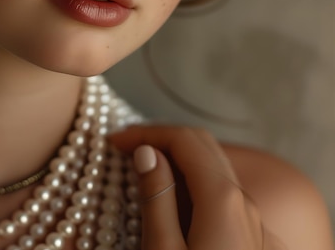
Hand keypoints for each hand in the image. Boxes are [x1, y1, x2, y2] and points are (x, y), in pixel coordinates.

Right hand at [109, 125, 284, 249]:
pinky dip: (189, 178)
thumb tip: (148, 153)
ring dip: (175, 157)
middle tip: (123, 147)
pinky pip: (218, 190)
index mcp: (223, 199)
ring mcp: (249, 217)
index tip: (114, 142)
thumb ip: (158, 197)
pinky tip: (167, 194)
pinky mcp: (247, 233)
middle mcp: (242, 201)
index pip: (185, 140)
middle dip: (161, 137)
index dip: (148, 132)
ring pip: (212, 166)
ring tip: (138, 166)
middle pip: (202, 146)